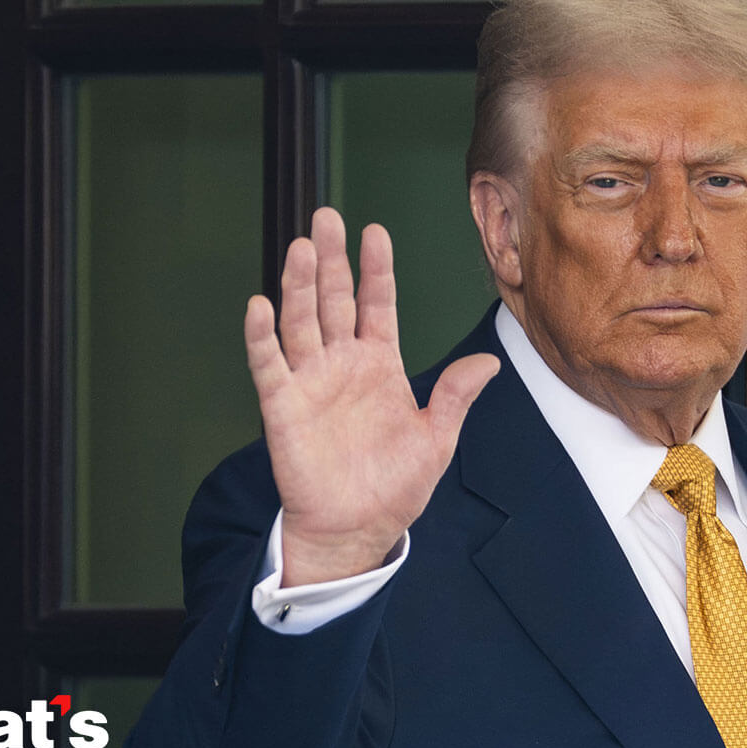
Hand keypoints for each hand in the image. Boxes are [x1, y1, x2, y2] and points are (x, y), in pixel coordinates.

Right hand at [245, 207, 499, 585]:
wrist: (357, 529)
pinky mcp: (283, 407)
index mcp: (380, 365)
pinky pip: (269, 365)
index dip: (376, 270)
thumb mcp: (436, 439)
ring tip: (302, 247)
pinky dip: (261, 336)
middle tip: (327, 218)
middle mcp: (342, 364)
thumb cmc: (395, 486)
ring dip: (299, 286)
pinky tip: (259, 305)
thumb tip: (487, 362)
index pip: (377, 304)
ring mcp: (311, 382)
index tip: (375, 232)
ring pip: (301, 322)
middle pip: (333, 300)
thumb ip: (453, 396)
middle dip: (331, 260)